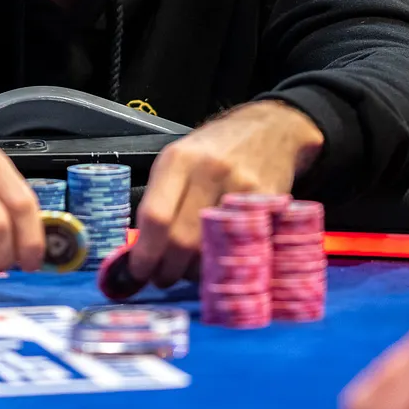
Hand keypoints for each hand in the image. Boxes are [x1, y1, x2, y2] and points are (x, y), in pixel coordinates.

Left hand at [129, 101, 319, 288]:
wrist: (270, 130)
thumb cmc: (215, 150)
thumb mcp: (179, 161)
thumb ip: (159, 200)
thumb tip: (138, 252)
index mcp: (179, 160)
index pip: (156, 216)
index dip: (144, 253)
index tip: (138, 272)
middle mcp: (209, 172)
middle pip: (181, 240)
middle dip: (166, 270)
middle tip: (162, 277)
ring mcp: (241, 189)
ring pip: (210, 251)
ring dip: (192, 272)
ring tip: (187, 268)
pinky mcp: (268, 205)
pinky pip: (238, 249)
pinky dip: (222, 264)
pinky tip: (215, 261)